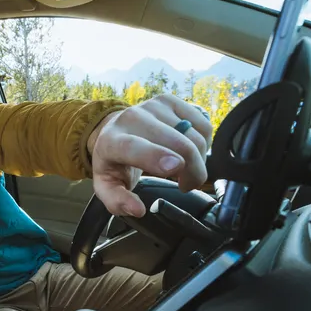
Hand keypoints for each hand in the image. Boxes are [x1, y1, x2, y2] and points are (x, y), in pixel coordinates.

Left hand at [89, 94, 211, 216]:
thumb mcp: (107, 186)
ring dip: (198, 160)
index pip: (133, 146)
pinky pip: (202, 124)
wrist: (115, 131)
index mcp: (111, 141)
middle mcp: (132, 118)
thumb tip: (138, 209)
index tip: (176, 167)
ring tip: (185, 170)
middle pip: (176, 143)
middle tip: (186, 185)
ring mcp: (152, 106)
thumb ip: (118, 201)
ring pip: (194, 135)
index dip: (156, 156)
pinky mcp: (170, 101)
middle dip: (192, 170)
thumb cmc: (114, 163)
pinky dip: (203, 143)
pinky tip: (189, 152)